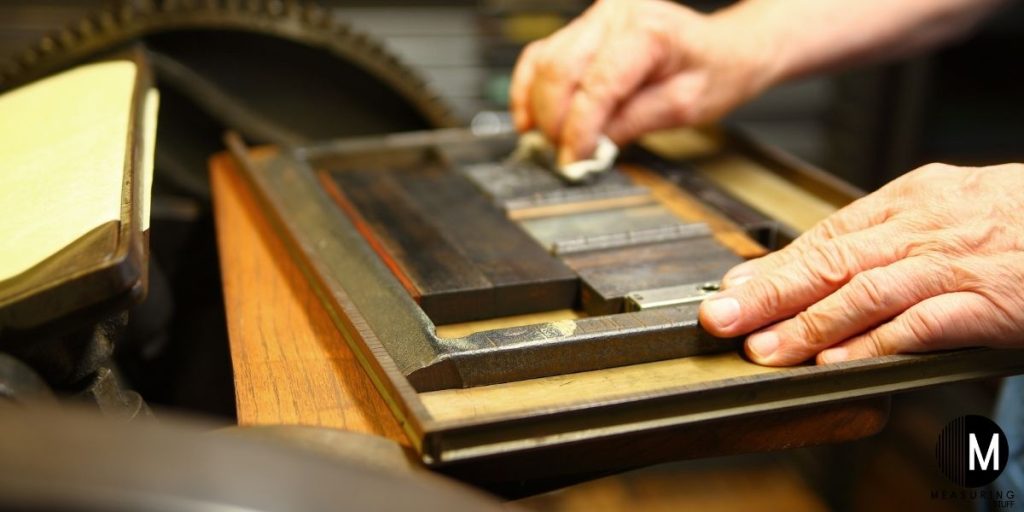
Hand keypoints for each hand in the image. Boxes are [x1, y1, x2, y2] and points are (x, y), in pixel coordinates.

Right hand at [510, 0, 778, 164]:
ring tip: (547, 143)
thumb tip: (588, 148)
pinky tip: (528, 117)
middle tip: (559, 157)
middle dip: (553, 122)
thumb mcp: (684, 108)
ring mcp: (596, 17)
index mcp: (648, 31)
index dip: (578, 130)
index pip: (597, 85)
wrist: (726, 48)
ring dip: (538, 108)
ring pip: (544, 62)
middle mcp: (616, 14)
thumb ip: (632, 124)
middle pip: (559, 70)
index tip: (573, 161)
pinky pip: (542, 55)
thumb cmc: (716, 71)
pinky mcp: (583, 28)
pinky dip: (529, 88)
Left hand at [699, 163, 1023, 364]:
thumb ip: (884, 238)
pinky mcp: (991, 300)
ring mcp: (957, 263)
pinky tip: (841, 362)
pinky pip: (924, 323)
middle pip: (833, 260)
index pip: (826, 235)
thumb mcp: (944, 211)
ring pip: (868, 291)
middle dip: (770, 293)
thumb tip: (819, 263)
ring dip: (811, 324)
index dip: (773, 267)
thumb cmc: (1017, 220)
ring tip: (766, 350)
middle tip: (723, 319)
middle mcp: (925, 226)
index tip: (731, 291)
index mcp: (910, 200)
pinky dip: (878, 343)